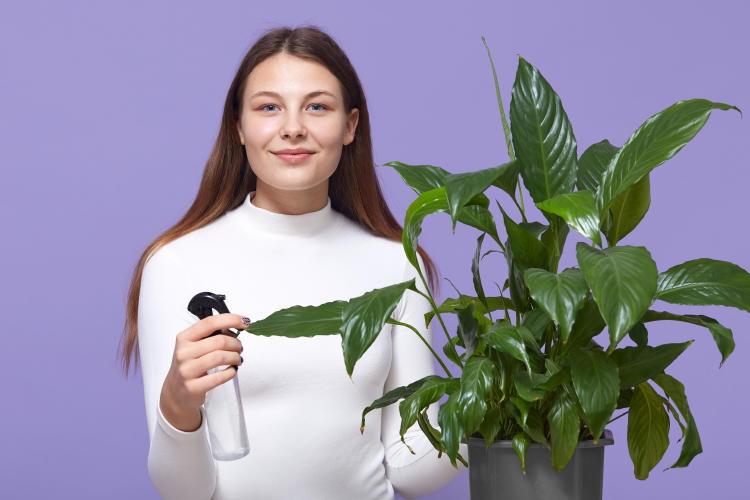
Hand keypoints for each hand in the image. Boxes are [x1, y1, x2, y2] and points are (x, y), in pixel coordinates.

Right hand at [159, 313, 247, 430]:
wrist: (175, 392)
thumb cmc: (189, 366)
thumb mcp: (193, 347)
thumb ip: (210, 335)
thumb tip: (234, 327)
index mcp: (184, 338)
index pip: (210, 323)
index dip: (231, 320)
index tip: (244, 321)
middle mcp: (183, 353)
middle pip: (219, 341)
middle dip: (236, 343)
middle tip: (239, 348)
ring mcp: (187, 371)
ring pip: (221, 357)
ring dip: (235, 357)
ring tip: (237, 359)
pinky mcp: (193, 387)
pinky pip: (220, 377)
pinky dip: (231, 372)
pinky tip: (232, 370)